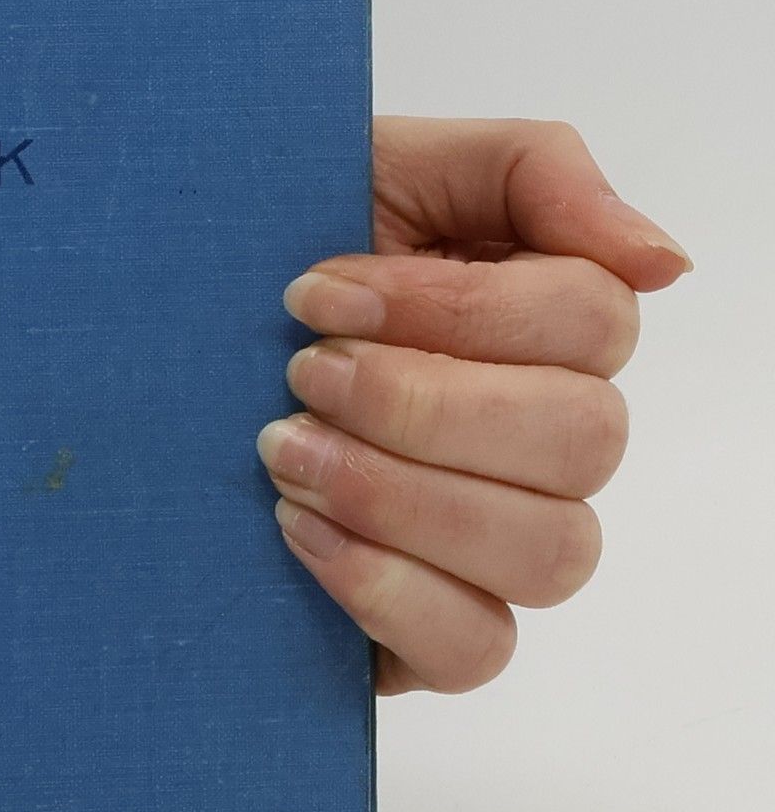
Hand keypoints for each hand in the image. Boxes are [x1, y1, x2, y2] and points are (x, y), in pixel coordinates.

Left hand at [259, 118, 691, 695]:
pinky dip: (390, 591)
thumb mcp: (380, 164)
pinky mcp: (435, 629)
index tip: (314, 292)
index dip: (454, 311)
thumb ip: (533, 171)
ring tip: (284, 454)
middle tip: (299, 374)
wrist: (149, 344)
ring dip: (403, 496)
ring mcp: (498, 542)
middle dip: (421, 403)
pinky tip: (300, 533)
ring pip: (546, 550)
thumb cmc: (269, 254)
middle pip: (582, 440)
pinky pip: (476, 647)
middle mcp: (544, 439)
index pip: (589, 322)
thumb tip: (662, 263)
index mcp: (546, 325)